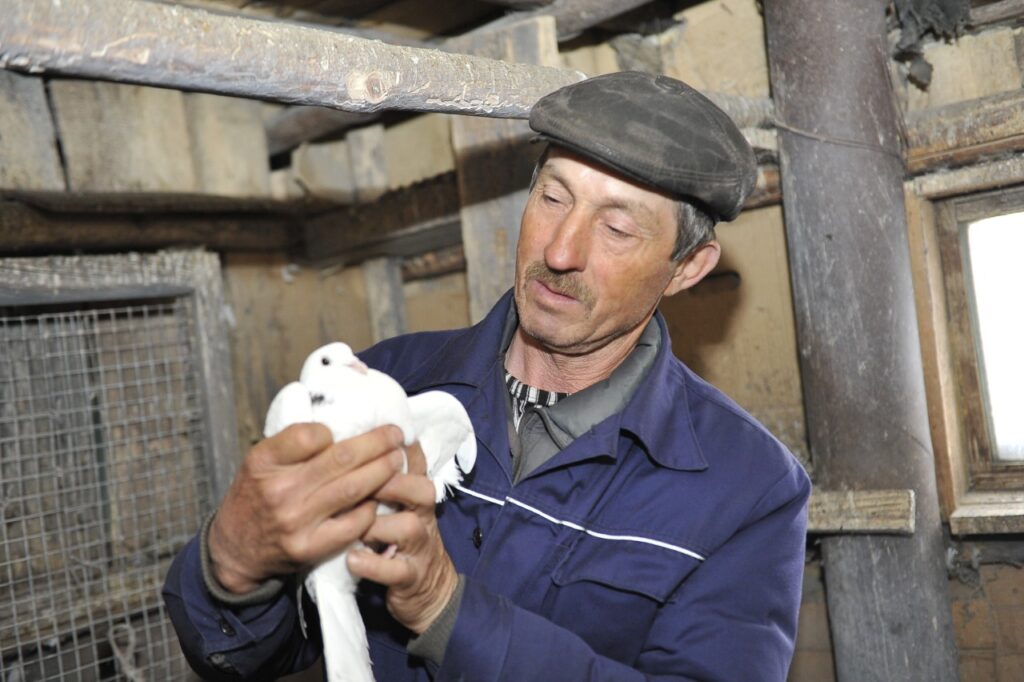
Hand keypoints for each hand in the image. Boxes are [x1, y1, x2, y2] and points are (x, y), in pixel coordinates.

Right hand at [207, 423, 406, 593]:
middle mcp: (279, 490)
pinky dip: (372, 506)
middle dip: (376, 443)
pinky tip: (380, 495)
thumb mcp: (260, 462)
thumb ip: (292, 444)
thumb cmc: (255, 497)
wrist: (234, 550)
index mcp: (263, 462)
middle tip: (395, 434)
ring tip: (397, 459)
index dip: (334, 430)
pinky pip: (354, 523)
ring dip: (383, 470)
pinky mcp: (310, 548)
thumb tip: (341, 423)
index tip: (348, 429)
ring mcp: (296, 521)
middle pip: (340, 459)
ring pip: (353, 488)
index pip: (308, 434)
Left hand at [347, 442, 458, 634]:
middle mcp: (423, 515)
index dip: (399, 449)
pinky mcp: (411, 576)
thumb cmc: (400, 536)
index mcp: (416, 493)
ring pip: (408, 527)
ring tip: (354, 527)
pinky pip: (395, 570)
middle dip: (391, 481)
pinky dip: (373, 565)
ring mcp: (420, 546)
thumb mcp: (398, 503)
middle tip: (359, 482)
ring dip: (378, 525)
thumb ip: (383, 476)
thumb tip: (353, 440)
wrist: (428, 587)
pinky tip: (352, 559)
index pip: (415, 462)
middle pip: (421, 489)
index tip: (376, 439)